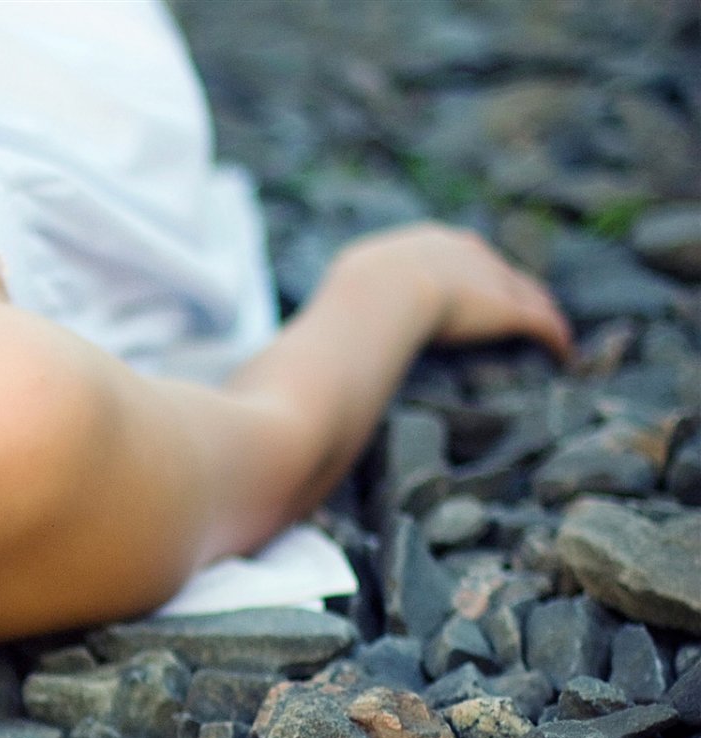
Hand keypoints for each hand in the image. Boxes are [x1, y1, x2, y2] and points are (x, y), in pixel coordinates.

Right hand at [334, 222, 574, 361]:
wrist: (378, 297)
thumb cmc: (349, 302)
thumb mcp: (343, 293)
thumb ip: (344, 308)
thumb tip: (311, 338)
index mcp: (424, 243)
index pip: (456, 255)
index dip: (466, 275)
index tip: (468, 292)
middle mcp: (464, 252)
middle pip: (497, 269)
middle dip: (509, 287)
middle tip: (518, 309)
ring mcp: (488, 279)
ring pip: (526, 293)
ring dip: (539, 310)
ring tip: (550, 330)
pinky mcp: (508, 309)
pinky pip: (541, 323)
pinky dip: (556, 339)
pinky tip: (565, 354)